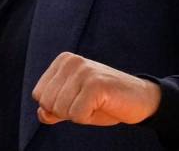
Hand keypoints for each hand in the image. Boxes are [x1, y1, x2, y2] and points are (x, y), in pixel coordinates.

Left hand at [32, 52, 160, 125]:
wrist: (139, 99)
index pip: (39, 95)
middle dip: (67, 112)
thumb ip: (53, 108)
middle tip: (88, 103)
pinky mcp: (96, 84)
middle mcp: (72, 61)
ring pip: (61, 110)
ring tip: (96, 103)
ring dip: (79, 115)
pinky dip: (89, 118)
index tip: (79, 99)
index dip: (57, 106)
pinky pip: (77, 115)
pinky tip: (103, 105)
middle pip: (47, 103)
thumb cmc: (104, 101)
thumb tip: (42, 113)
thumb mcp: (73, 104)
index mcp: (63, 61)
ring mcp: (84, 71)